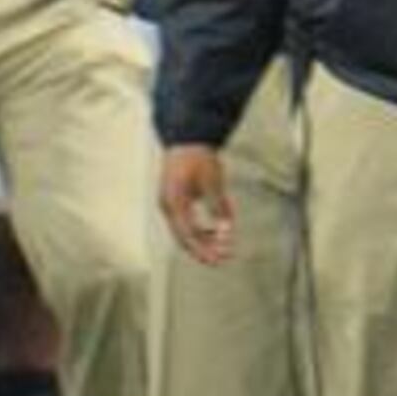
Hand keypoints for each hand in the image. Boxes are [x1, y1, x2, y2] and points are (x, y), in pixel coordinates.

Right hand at [161, 144, 237, 264]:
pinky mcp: (177, 198)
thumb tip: (226, 230)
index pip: (188, 236)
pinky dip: (205, 223)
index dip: (204, 250)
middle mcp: (169, 207)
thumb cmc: (198, 158)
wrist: (188, 136)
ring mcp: (171, 203)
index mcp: (174, 204)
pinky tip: (223, 222)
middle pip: (186, 236)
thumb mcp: (213, 182)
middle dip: (206, 248)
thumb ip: (218, 207)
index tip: (220, 259)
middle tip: (225, 256)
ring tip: (226, 242)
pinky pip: (190, 218)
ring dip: (207, 236)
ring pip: (188, 228)